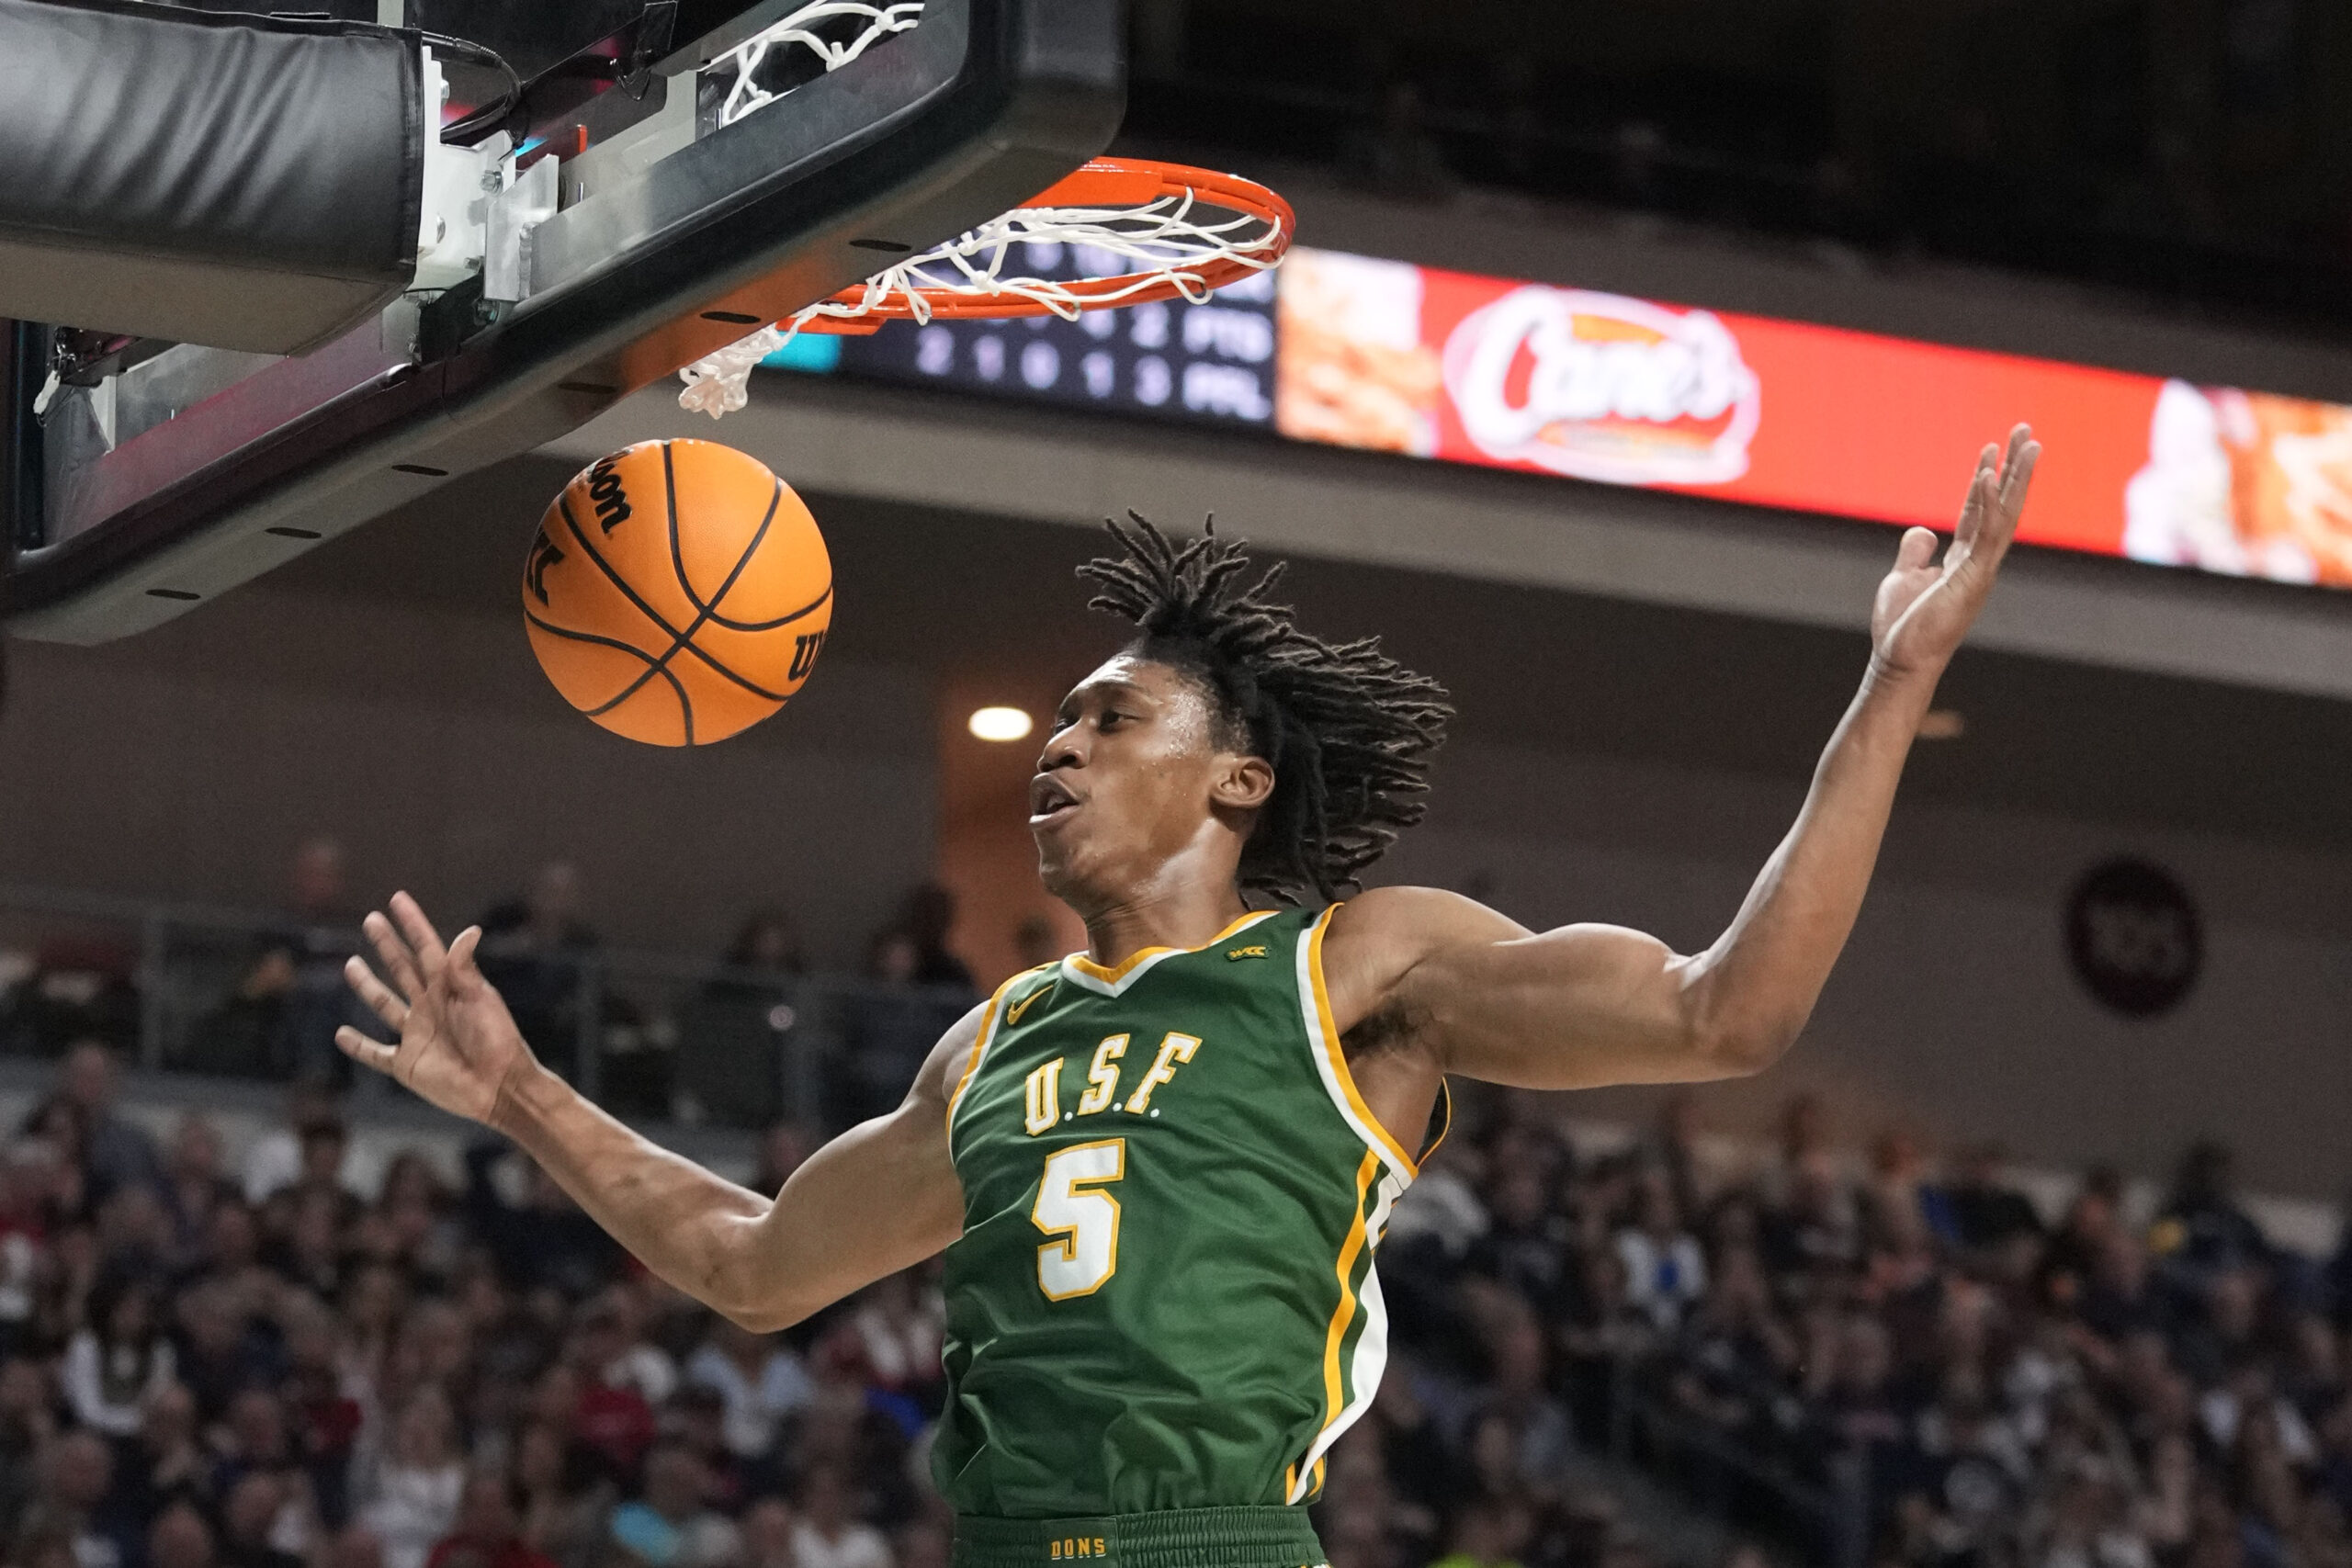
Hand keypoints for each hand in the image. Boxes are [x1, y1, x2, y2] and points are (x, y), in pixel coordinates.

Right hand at [339, 892, 537, 1125]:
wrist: (499, 1086)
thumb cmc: (496, 1040)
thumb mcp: (480, 1000)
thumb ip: (465, 969)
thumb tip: (470, 930)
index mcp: (450, 988)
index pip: (426, 948)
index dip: (413, 923)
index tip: (397, 899)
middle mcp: (430, 1006)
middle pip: (403, 969)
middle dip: (387, 944)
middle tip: (370, 919)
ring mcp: (417, 1034)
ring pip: (384, 1004)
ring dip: (368, 985)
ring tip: (351, 964)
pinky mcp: (407, 1065)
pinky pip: (376, 1054)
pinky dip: (358, 1046)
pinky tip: (341, 1034)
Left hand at [1870, 424, 2039, 680]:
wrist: (1900, 661)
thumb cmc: (1903, 626)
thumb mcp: (1904, 577)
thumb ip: (1916, 552)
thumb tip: (1923, 530)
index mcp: (1966, 560)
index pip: (1981, 511)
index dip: (1987, 478)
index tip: (1992, 446)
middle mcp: (1981, 561)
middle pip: (2004, 505)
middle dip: (2016, 468)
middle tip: (2027, 431)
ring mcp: (1981, 570)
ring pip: (2006, 514)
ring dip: (2017, 476)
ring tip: (2028, 442)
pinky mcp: (1973, 579)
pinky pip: (1986, 534)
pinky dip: (1989, 503)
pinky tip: (1990, 474)